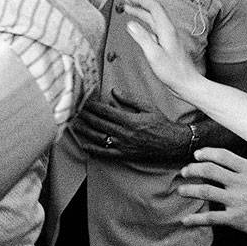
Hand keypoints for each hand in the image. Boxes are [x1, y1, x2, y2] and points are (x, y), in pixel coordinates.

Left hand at [74, 88, 191, 159]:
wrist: (172, 143)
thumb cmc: (160, 123)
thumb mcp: (147, 107)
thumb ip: (129, 99)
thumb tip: (113, 90)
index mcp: (129, 120)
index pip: (105, 111)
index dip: (92, 105)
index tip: (83, 100)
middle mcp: (124, 134)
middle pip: (99, 124)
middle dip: (85, 116)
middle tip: (74, 110)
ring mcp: (124, 146)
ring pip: (99, 138)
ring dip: (85, 131)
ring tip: (74, 124)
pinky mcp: (125, 155)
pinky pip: (106, 153)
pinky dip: (94, 150)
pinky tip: (84, 145)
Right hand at [122, 0, 204, 99]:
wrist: (187, 84)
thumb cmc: (174, 72)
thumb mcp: (154, 55)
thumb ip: (142, 38)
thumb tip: (130, 24)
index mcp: (167, 30)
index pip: (154, 7)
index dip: (141, 0)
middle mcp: (169, 31)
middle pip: (153, 12)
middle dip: (139, 4)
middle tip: (126, 0)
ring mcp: (169, 37)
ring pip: (153, 20)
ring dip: (141, 14)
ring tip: (129, 10)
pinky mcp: (167, 44)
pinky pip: (154, 29)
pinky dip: (144, 24)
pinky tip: (139, 28)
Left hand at [176, 148, 246, 242]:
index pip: (223, 156)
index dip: (207, 153)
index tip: (198, 154)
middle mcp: (241, 183)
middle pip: (208, 170)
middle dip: (192, 169)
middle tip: (185, 171)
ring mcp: (237, 201)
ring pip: (205, 191)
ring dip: (189, 190)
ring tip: (180, 190)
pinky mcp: (237, 220)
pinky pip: (211, 218)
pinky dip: (195, 219)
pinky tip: (186, 220)